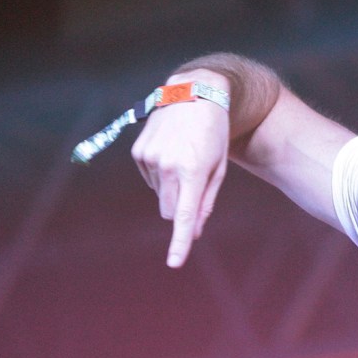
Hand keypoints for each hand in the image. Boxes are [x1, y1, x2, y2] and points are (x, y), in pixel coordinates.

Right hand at [131, 70, 229, 267]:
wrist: (195, 94)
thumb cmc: (214, 135)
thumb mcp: (219, 168)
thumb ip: (207, 201)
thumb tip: (195, 231)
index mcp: (193, 171)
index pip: (185, 216)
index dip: (180, 242)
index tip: (175, 262)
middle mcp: (168, 166)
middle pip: (171, 210)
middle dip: (182, 209)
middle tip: (194, 185)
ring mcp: (150, 158)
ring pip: (160, 195)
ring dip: (172, 187)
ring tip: (185, 158)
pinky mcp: (138, 152)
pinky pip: (150, 179)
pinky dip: (160, 174)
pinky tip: (171, 152)